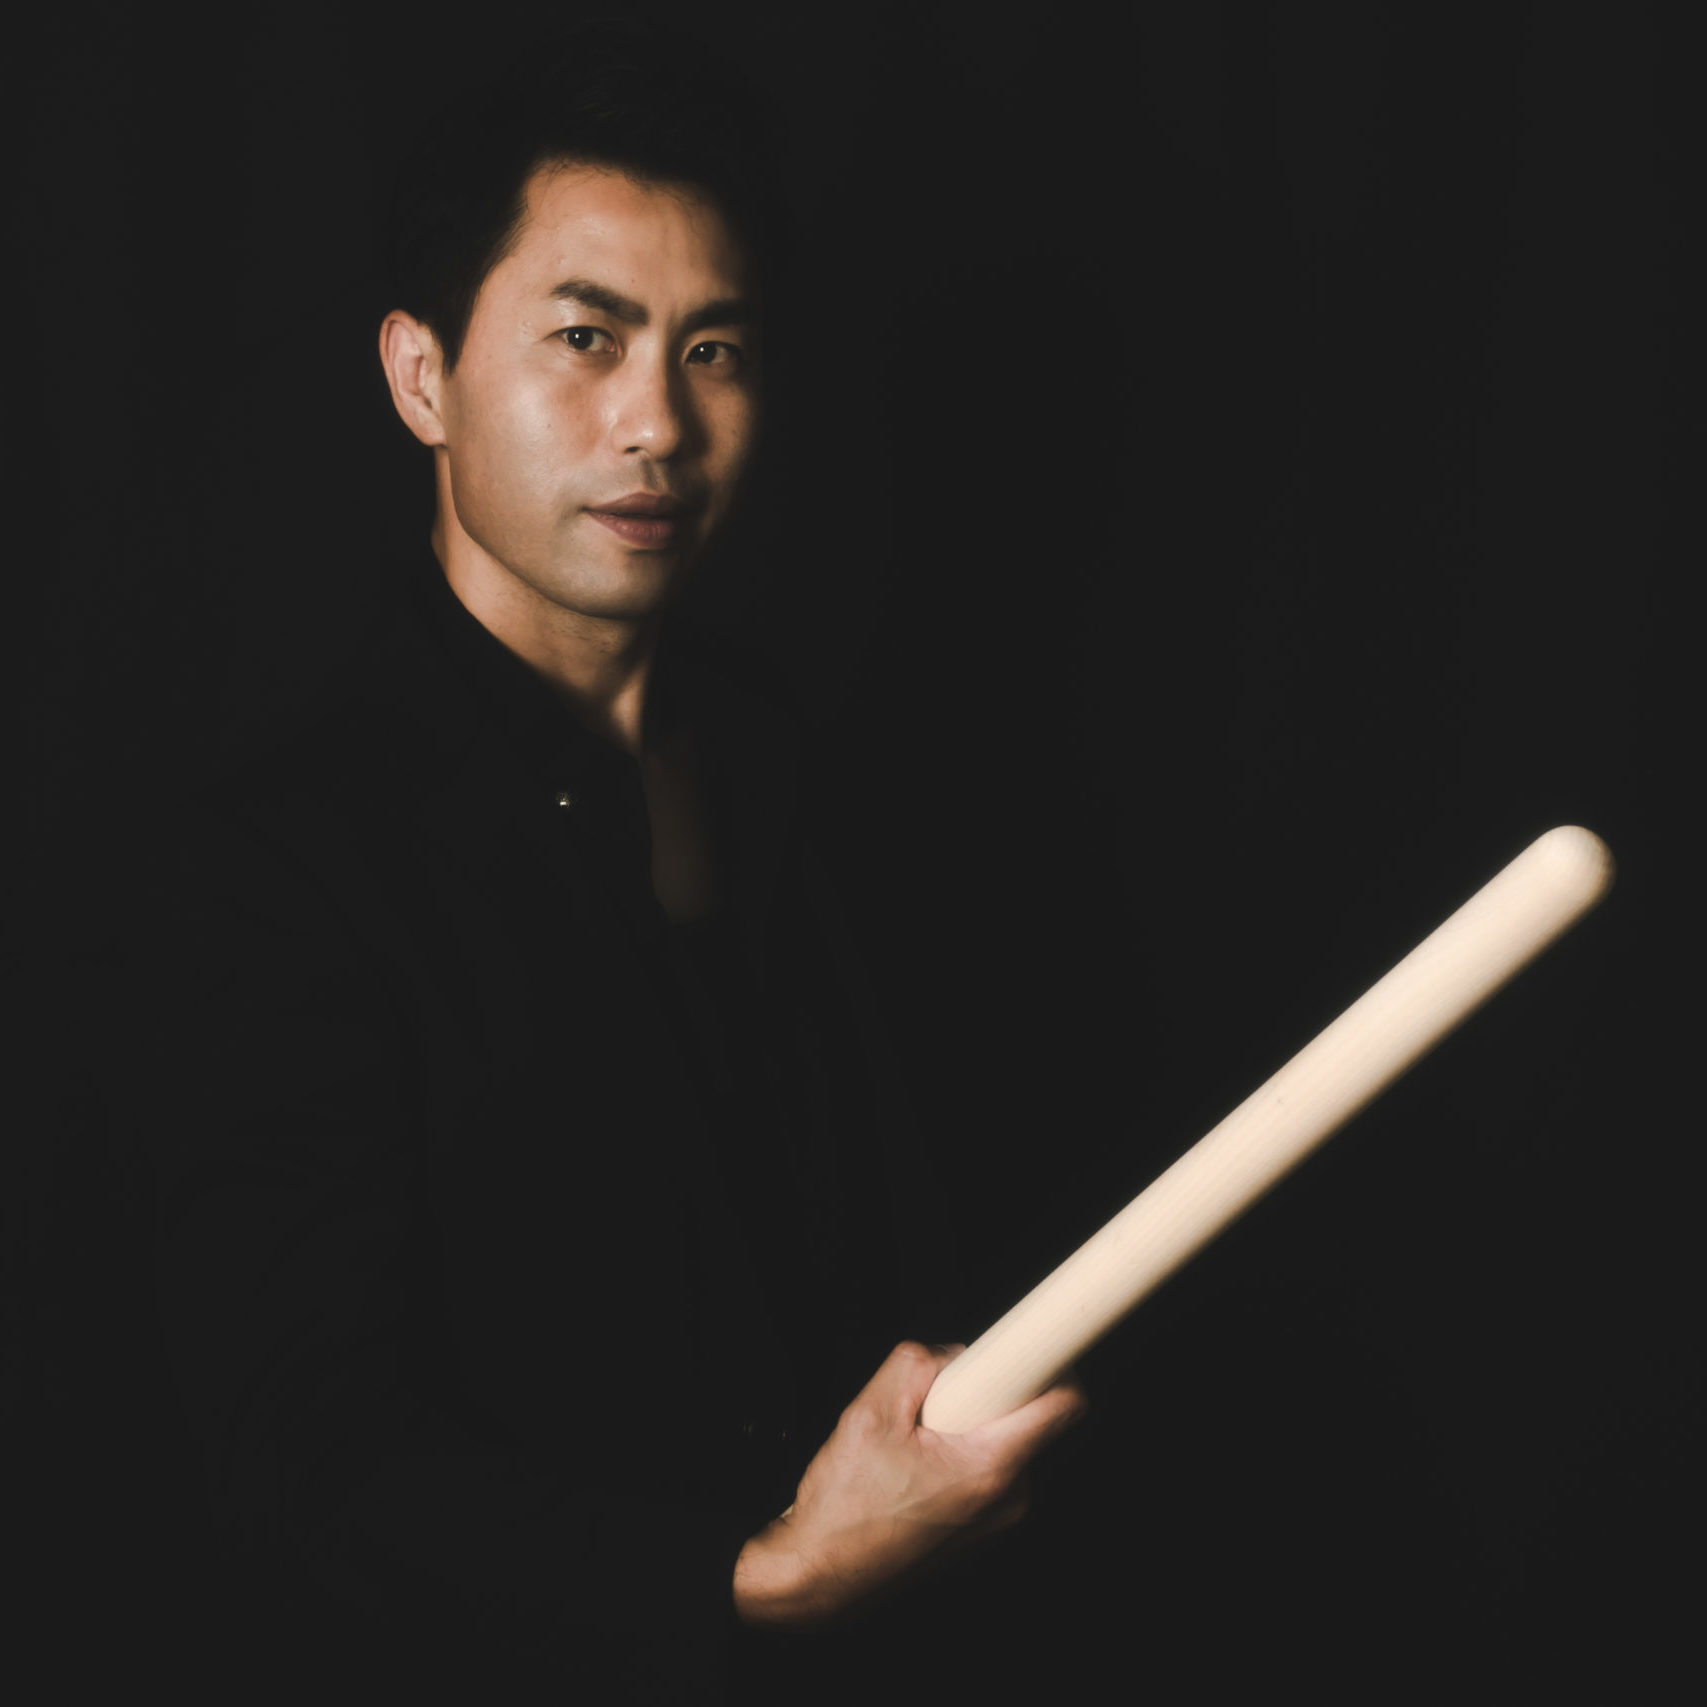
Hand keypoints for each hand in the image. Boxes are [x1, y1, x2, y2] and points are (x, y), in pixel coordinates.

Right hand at [732, 1340, 1085, 1626]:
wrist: (819, 1576)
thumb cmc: (843, 1509)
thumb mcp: (869, 1413)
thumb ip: (918, 1364)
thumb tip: (953, 1354)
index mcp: (989, 1469)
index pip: (1064, 1406)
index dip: (1056, 1362)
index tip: (1041, 1343)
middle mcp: (1007, 1501)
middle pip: (1030, 1419)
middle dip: (989, 1394)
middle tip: (936, 1402)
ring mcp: (996, 1521)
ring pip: (1005, 1443)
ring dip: (969, 1427)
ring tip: (913, 1444)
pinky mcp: (981, 1531)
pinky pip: (987, 1471)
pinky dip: (960, 1455)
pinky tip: (913, 1470)